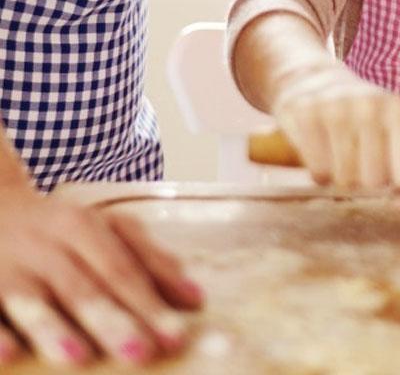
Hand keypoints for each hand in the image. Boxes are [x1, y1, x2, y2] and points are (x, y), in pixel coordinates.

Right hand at [0, 179, 201, 366]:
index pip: (122, 268)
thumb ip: (150, 262)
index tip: (176, 336)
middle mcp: (45, 245)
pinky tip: (10, 356)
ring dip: (55, 329)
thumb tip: (195, 300)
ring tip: (78, 357)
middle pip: (83, 286)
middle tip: (141, 354)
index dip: (149, 302)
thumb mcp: (106, 231)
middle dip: (111, 320)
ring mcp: (6, 268)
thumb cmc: (61, 230)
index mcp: (82, 227)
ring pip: (33, 300)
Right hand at [271, 59, 399, 192]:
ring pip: (344, 179)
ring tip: (341, 154)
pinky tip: (322, 152)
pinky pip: (318, 172)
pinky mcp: (304, 115)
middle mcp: (368, 106)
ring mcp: (335, 108)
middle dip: (368, 180)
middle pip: (374, 180)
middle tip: (361, 161)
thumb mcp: (391, 127)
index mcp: (397, 110)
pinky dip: (320, 172)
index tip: (398, 191)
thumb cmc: (361, 113)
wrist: (313, 78)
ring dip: (342, 176)